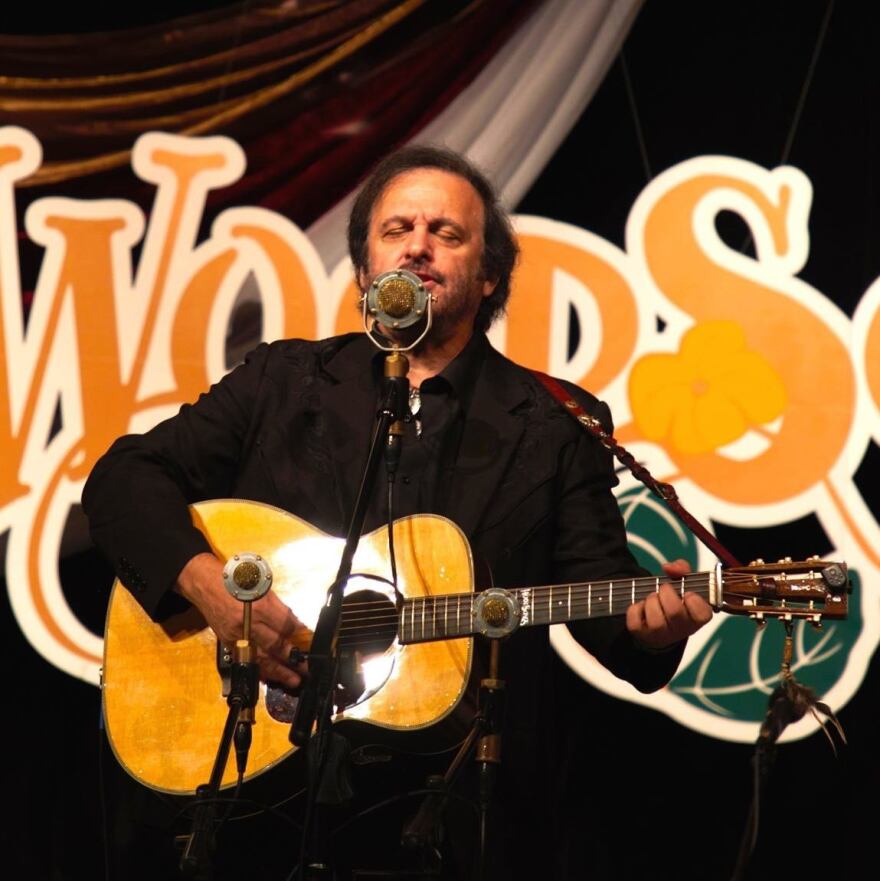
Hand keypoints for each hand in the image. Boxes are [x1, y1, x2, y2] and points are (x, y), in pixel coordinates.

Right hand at [175, 552, 307, 688]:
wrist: (204, 583)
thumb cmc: (236, 579)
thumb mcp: (262, 586)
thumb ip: (278, 608)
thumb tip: (294, 625)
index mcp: (259, 606)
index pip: (285, 625)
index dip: (300, 634)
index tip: (310, 641)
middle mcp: (248, 624)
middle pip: (275, 645)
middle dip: (293, 659)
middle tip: (307, 669)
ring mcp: (236, 636)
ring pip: (260, 658)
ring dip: (279, 672)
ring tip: (293, 680)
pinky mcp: (227, 642)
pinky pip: (245, 659)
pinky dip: (259, 670)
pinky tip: (270, 677)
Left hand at [625, 558, 712, 650]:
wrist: (657, 623)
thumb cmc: (674, 599)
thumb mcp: (682, 582)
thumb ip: (681, 569)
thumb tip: (669, 568)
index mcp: (696, 618)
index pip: (702, 614)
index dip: (694, 600)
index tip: (687, 593)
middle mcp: (682, 630)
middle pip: (675, 612)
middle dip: (666, 593)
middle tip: (664, 589)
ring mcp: (662, 636)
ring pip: (656, 621)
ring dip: (651, 601)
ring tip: (652, 598)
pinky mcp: (643, 636)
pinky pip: (635, 622)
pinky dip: (635, 609)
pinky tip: (641, 607)